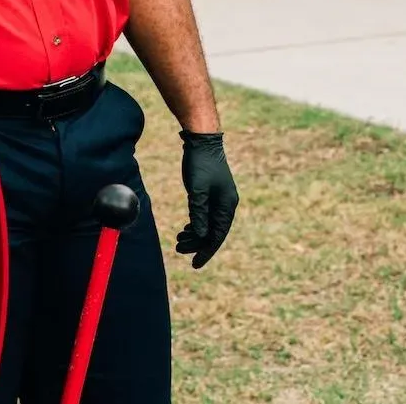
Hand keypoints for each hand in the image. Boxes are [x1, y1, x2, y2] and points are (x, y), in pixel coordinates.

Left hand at [175, 131, 237, 267]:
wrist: (202, 141)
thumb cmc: (201, 165)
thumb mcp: (197, 191)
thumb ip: (199, 213)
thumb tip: (199, 236)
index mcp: (227, 205)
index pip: (217, 235)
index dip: (206, 251)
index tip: (195, 264)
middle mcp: (226, 204)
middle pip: (213, 232)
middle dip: (196, 243)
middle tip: (178, 249)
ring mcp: (219, 199)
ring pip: (208, 224)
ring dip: (195, 234)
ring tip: (178, 241)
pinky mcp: (212, 193)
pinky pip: (206, 215)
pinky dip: (196, 223)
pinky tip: (186, 229)